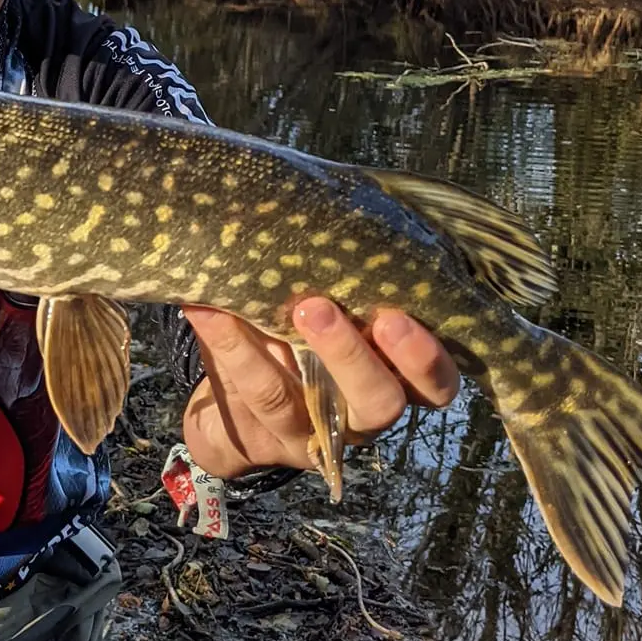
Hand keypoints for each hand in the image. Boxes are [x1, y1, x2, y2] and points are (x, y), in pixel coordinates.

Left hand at [181, 297, 459, 479]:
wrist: (234, 411)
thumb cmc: (300, 338)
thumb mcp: (333, 307)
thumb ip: (342, 277)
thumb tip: (329, 203)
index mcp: (395, 380)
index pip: (435, 383)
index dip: (425, 358)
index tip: (396, 315)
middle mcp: (360, 414)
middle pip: (379, 402)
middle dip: (353, 357)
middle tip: (319, 309)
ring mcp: (309, 431)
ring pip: (307, 408)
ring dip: (277, 351)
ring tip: (270, 306)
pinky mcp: (262, 437)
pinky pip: (249, 394)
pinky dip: (227, 345)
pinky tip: (205, 308)